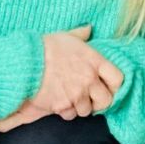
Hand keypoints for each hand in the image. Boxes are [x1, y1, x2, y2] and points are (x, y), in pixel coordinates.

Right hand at [0, 24, 123, 131]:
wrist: (25, 62)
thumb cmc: (46, 47)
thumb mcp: (67, 36)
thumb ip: (82, 34)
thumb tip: (89, 28)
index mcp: (95, 61)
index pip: (118, 79)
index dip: (115, 85)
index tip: (109, 87)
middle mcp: (89, 80)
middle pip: (106, 100)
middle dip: (99, 101)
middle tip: (91, 98)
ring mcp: (76, 94)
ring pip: (87, 110)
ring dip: (81, 107)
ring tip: (72, 98)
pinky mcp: (62, 105)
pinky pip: (70, 115)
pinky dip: (66, 111)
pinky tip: (60, 102)